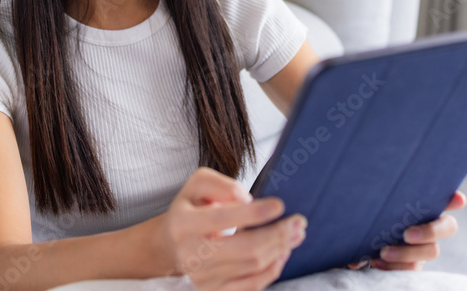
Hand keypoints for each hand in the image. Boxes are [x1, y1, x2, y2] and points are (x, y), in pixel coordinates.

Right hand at [156, 167, 307, 289]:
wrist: (167, 248)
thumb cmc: (188, 211)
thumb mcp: (196, 186)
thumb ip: (221, 185)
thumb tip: (247, 199)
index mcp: (183, 225)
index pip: (223, 219)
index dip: (255, 213)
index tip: (279, 205)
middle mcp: (191, 255)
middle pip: (246, 249)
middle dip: (278, 234)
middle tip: (299, 221)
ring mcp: (203, 279)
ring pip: (253, 267)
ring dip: (281, 249)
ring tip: (295, 233)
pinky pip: (252, 285)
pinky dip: (273, 269)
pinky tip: (283, 252)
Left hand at [347, 191, 465, 271]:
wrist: (355, 238)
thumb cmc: (364, 213)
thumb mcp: (368, 203)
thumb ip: (373, 201)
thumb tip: (371, 206)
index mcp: (421, 203)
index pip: (445, 197)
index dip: (455, 199)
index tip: (458, 199)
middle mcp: (428, 224)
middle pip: (448, 226)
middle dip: (430, 231)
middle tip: (406, 234)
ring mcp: (423, 246)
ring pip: (430, 252)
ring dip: (407, 253)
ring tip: (383, 252)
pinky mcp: (411, 265)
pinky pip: (412, 270)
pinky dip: (394, 267)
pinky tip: (376, 263)